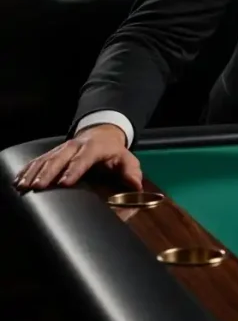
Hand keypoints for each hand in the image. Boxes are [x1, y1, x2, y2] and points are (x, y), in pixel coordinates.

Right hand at [14, 124, 141, 191]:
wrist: (102, 133)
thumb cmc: (114, 152)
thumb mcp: (127, 159)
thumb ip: (131, 172)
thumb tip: (135, 186)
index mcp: (94, 148)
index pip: (83, 159)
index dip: (74, 170)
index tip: (64, 183)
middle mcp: (75, 146)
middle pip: (60, 158)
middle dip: (48, 172)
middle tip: (38, 186)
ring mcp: (62, 149)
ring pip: (46, 159)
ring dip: (34, 172)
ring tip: (24, 185)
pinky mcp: (53, 153)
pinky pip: (38, 160)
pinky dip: (28, 169)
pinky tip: (19, 179)